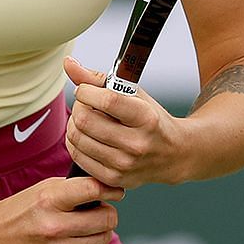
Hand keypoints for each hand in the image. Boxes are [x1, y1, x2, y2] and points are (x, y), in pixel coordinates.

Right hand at [0, 177, 122, 243]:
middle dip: (107, 213)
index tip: (115, 192)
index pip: (94, 190)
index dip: (111, 190)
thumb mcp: (44, 189)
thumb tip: (111, 191)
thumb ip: (76, 188)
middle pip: (106, 219)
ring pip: (103, 239)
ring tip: (88, 228)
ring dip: (101, 232)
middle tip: (99, 212)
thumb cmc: (21, 210)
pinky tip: (82, 243)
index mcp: (49, 200)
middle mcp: (53, 226)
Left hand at [63, 56, 194, 187]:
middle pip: (86, 121)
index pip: (107, 101)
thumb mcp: (135, 95)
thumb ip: (99, 79)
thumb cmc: (152, 121)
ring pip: (77, 139)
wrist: (175, 155)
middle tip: (85, 104)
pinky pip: (78, 157)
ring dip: (74, 124)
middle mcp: (137, 143)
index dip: (87, 91)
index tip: (86, 89)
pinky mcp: (114, 179)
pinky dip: (75, 143)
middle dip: (79, 107)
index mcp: (146, 118)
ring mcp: (125, 164)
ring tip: (85, 119)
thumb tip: (68, 64)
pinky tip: (86, 136)